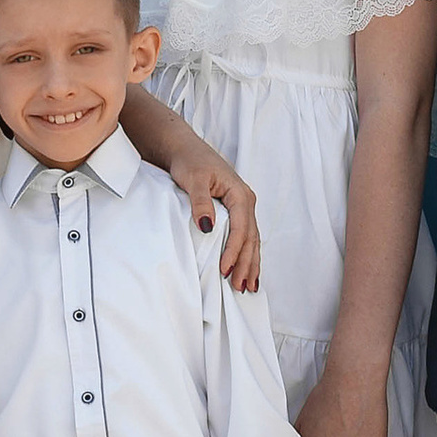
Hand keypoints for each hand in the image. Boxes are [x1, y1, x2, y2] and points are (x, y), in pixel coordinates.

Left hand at [165, 140, 260, 290]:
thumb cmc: (189, 161)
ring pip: (252, 240)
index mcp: (240, 194)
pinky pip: (246, 236)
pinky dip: (248, 255)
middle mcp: (246, 201)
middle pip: (250, 238)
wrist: (185, 149)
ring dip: (250, 264)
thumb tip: (207, 227)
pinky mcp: (236, 211)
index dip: (234, 252)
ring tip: (248, 287)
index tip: (225, 270)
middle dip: (246, 264)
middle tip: (239, 288)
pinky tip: (247, 270)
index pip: (240, 229)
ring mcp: (243, 207)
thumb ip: (201, 203)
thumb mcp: (193, 179)